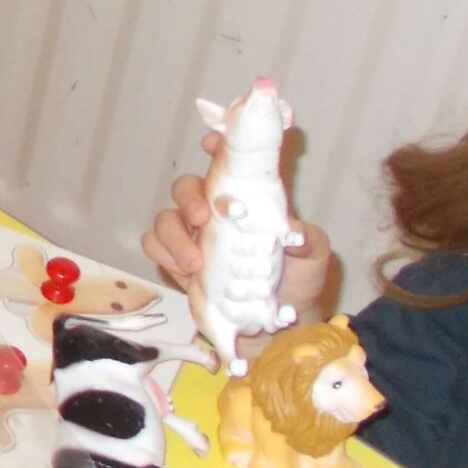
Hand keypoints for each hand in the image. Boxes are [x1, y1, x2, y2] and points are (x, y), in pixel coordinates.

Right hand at [141, 129, 334, 319]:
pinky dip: (163, 254)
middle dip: (188, 198)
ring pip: (165, 217)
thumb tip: (293, 233)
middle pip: (186, 186)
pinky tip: (184, 271)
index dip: (216, 148)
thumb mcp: (313, 256)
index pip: (225, 163)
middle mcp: (213, 210)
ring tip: (196, 263)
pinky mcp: (176, 260)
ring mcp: (191, 235)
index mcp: (245, 198)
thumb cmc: (298, 279)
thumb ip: (307, 240)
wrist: (278, 321)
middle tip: (202, 219)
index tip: (212, 146)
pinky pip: (154, 245)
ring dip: (174, 235)